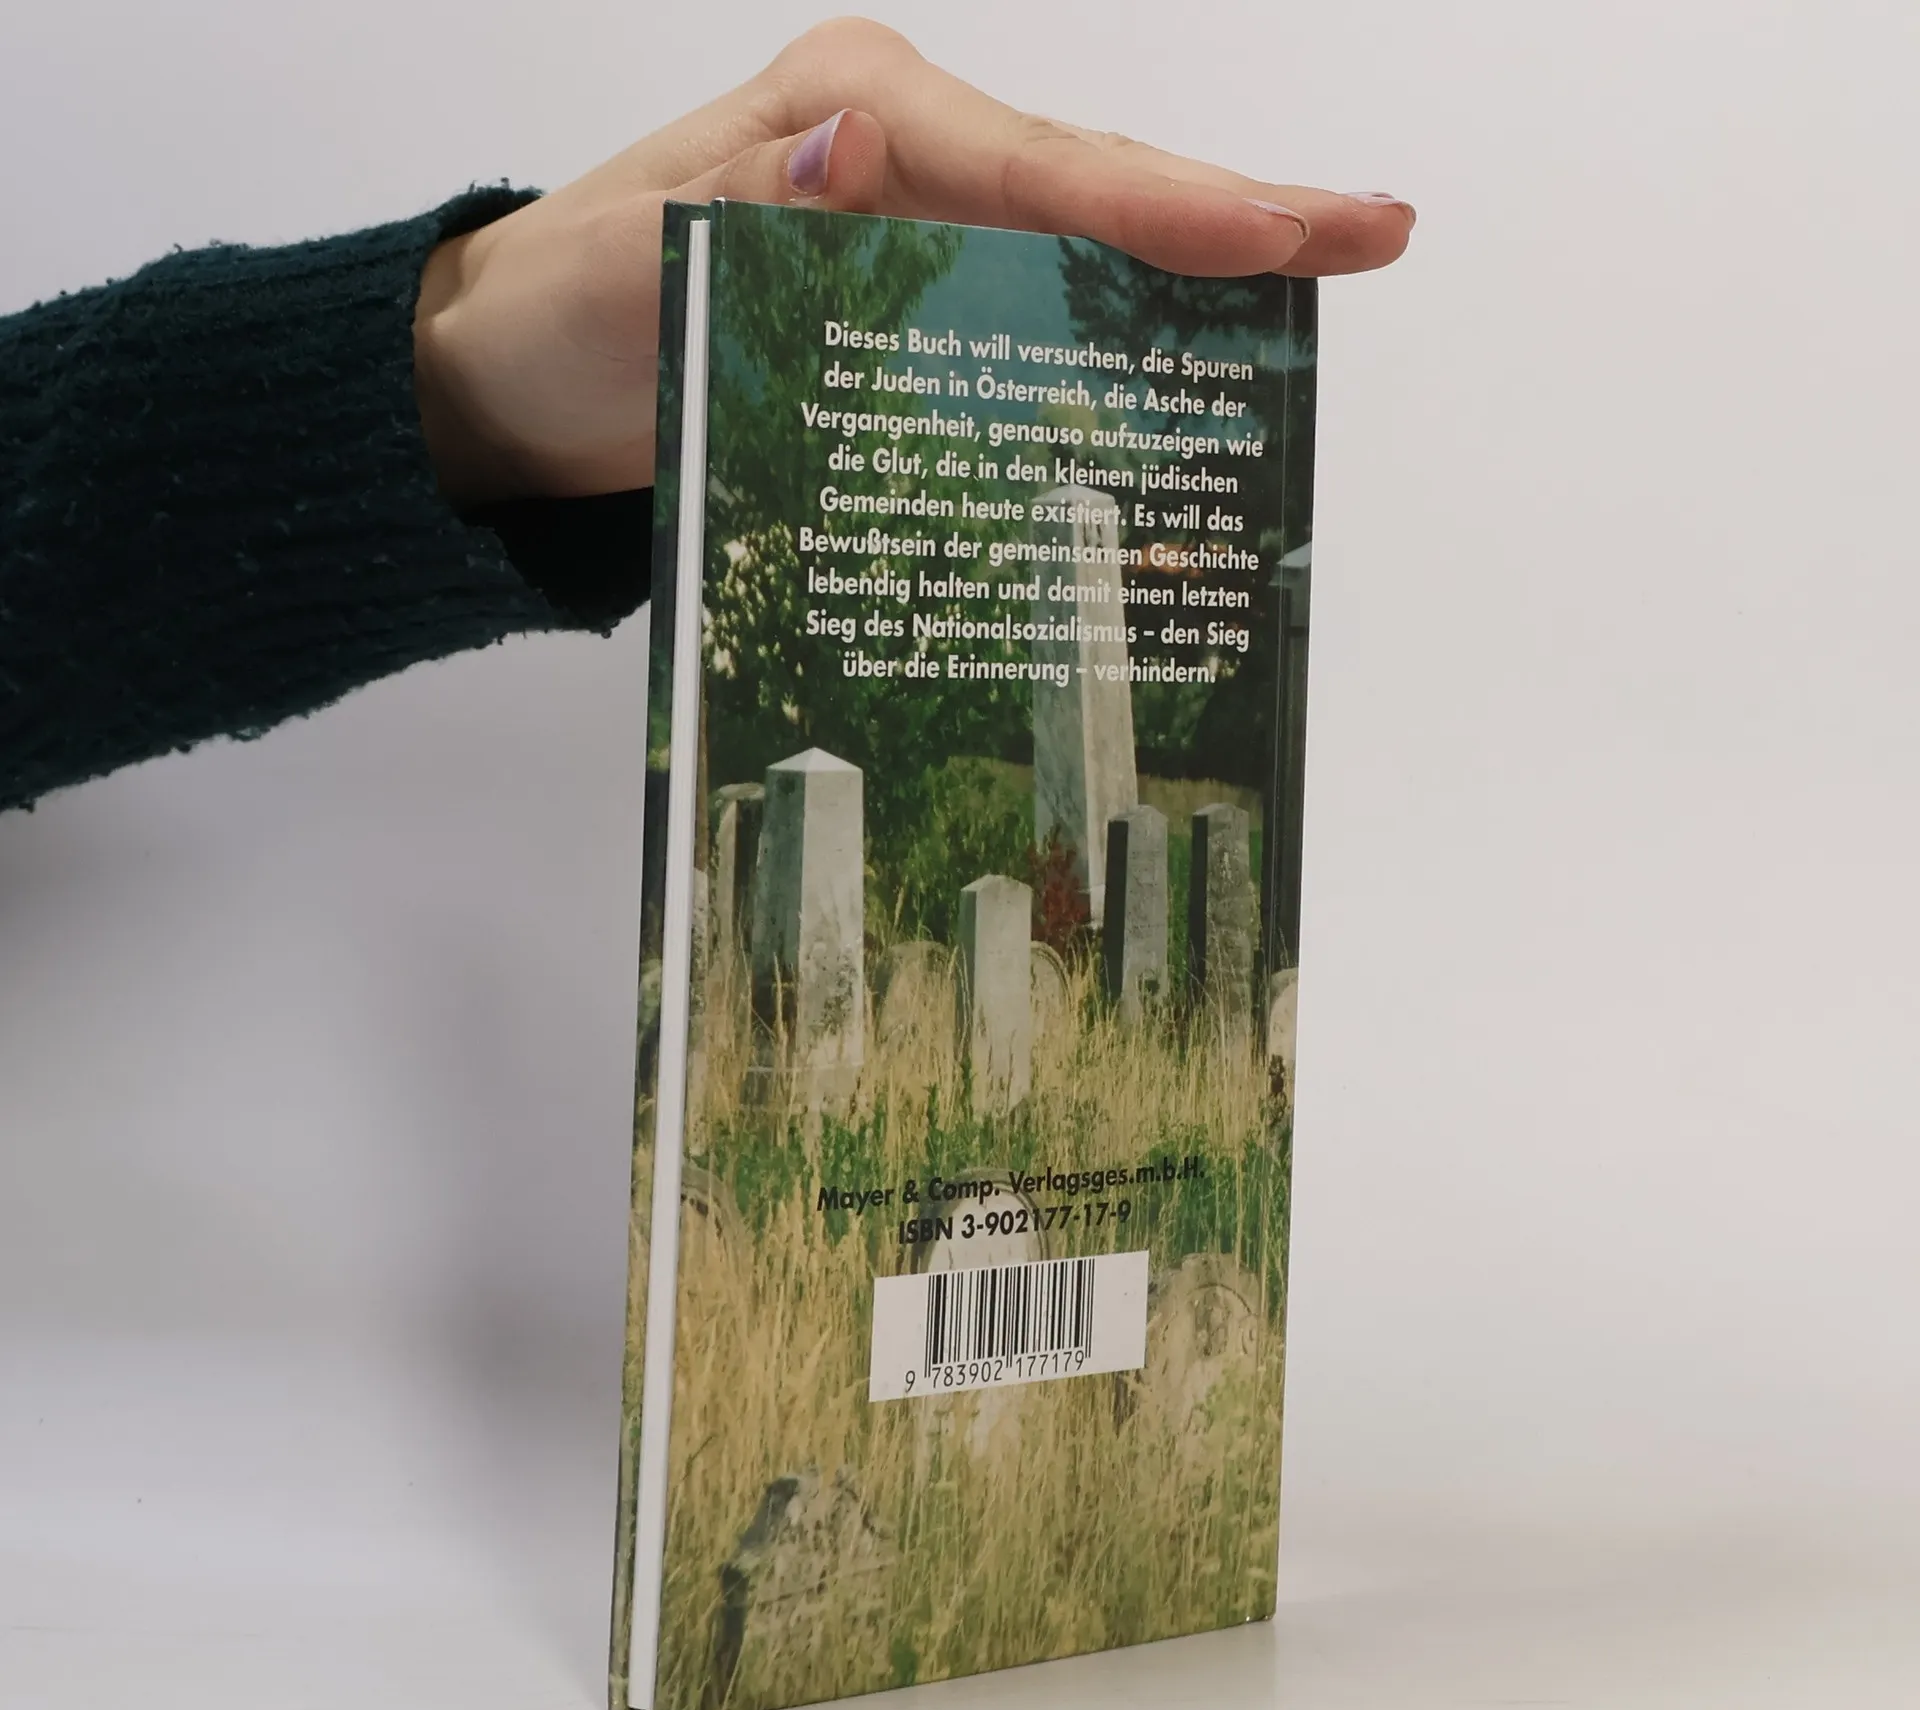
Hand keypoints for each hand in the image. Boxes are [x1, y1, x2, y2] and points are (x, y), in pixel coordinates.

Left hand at [413, 16, 1414, 506]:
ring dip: (1199, 275)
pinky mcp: (910, 304)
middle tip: (1377, 232)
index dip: (1160, 204)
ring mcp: (915, 228)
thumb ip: (734, 210)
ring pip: (1081, 246)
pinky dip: (1111, 341)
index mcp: (855, 113)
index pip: (1035, 162)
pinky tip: (1186, 377)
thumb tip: (856, 144)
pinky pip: (1032, 316)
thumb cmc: (564, 310)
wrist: (524, 381)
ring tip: (1327, 289)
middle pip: (1093, 185)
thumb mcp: (627, 260)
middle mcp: (901, 152)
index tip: (1280, 233)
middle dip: (1234, 214)